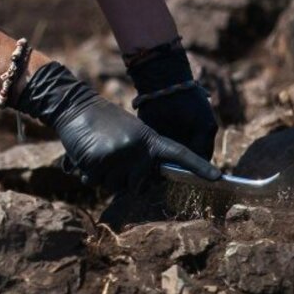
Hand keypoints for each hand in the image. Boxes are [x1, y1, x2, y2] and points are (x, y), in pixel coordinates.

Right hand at [13, 62, 219, 191]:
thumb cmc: (101, 122)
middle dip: (123, 179)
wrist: (74, 106)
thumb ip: (143, 156)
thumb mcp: (130, 133)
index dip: (198, 167)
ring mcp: (120, 155)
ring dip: (103, 176)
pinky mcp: (99, 161)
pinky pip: (95, 182)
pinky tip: (85, 154)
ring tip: (97, 152)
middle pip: (138, 186)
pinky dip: (87, 173)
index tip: (219, 178)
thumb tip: (146, 183)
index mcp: (149, 138)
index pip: (179, 155)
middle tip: (110, 157)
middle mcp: (138, 148)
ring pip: (115, 187)